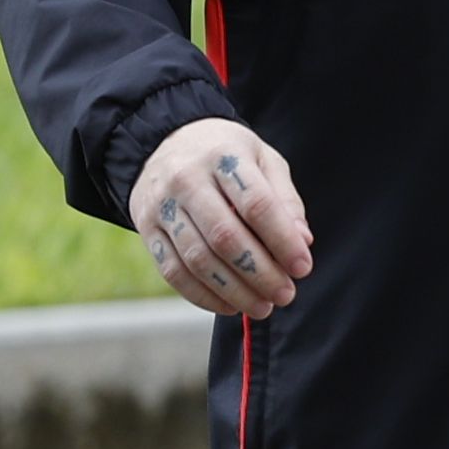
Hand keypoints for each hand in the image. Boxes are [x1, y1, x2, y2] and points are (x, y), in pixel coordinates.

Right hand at [130, 118, 313, 315]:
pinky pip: (173, 272)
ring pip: (198, 259)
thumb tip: (302, 242)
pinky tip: (229, 304)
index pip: (256, 204)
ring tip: (262, 306)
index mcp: (222, 155)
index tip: (302, 267)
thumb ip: (284, 199)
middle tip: (285, 295)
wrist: (163, 141)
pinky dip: (203, 296)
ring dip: (234, 291)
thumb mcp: (261, 159)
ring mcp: (161, 205)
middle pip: (225, 237)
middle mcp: (186, 178)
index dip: (282, 240)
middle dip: (260, 274)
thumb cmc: (224, 154)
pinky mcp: (146, 228)